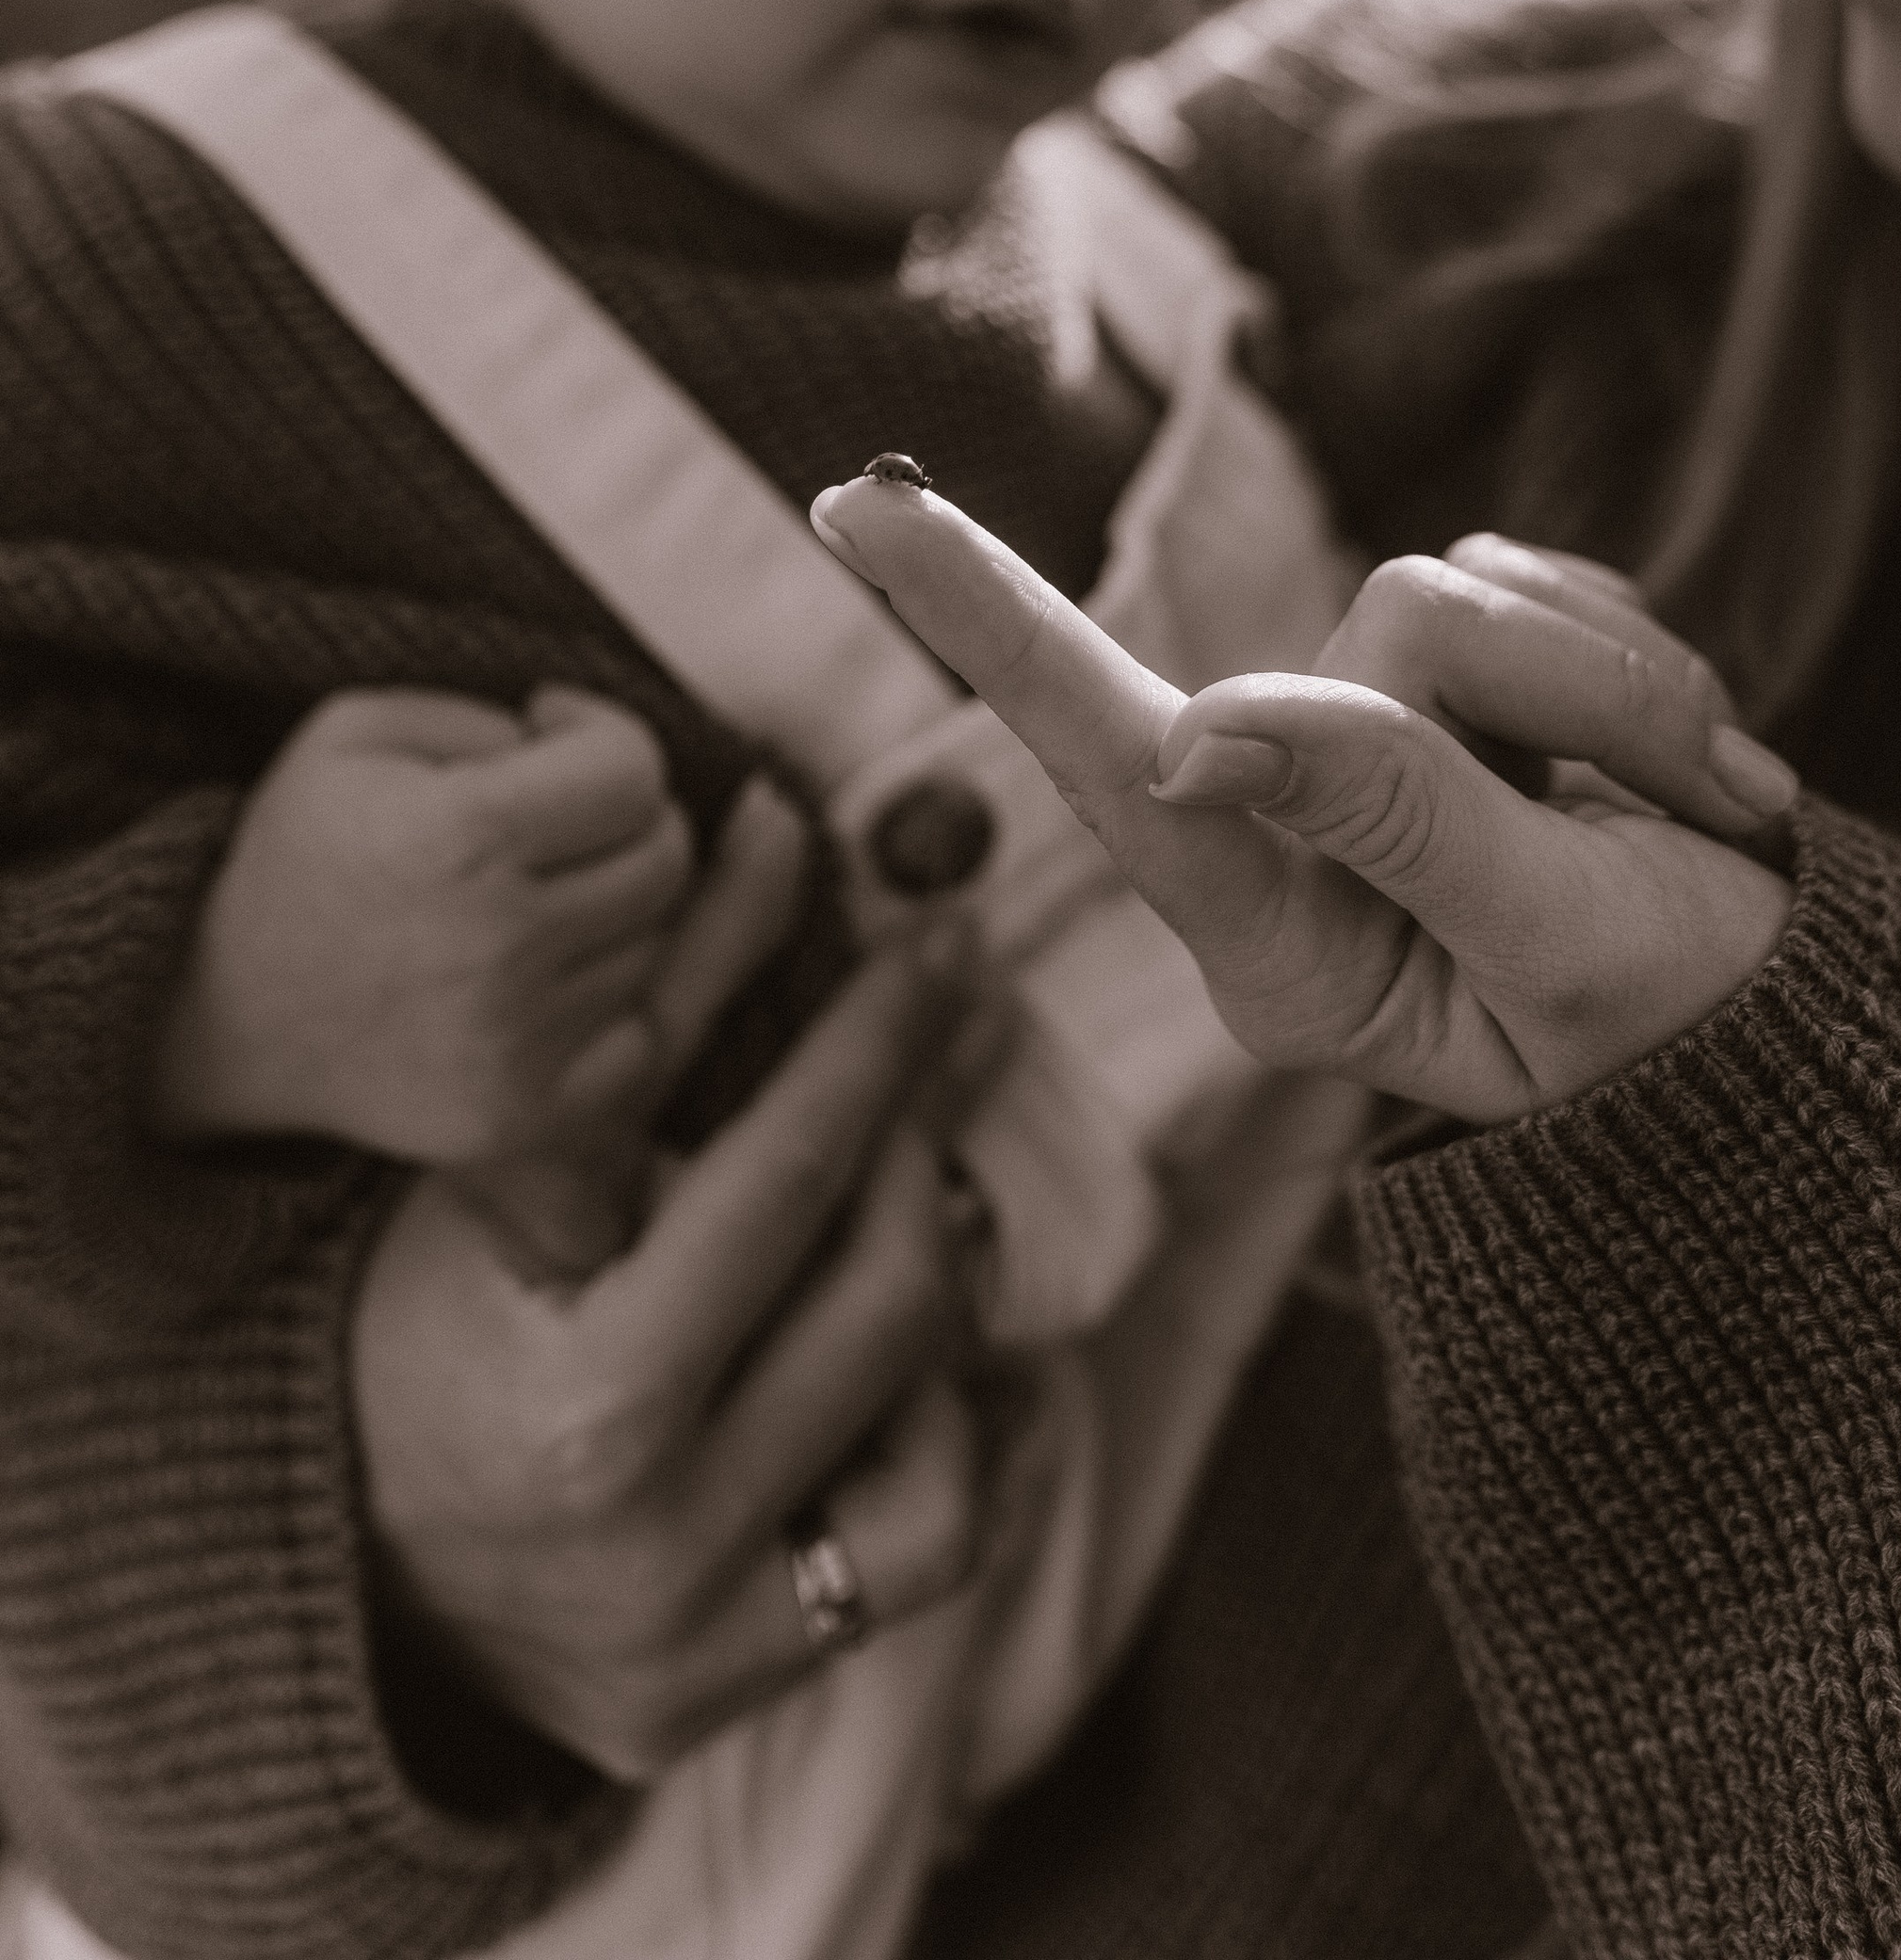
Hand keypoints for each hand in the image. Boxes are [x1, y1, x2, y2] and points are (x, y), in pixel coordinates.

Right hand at [151, 685, 695, 1167]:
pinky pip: (640, 1036)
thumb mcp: (354, 732)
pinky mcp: (520, 1116)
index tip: (555, 734)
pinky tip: (539, 975)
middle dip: (625, 819)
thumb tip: (574, 748)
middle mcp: (498, 946)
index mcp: (461, 837)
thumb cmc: (303, 853)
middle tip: (557, 817)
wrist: (226, 1017)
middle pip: (664, 857)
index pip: (632, 770)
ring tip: (527, 899)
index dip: (607, 734)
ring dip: (613, 910)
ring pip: (653, 942)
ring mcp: (514, 1044)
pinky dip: (608, 1000)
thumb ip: (481, 716)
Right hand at [353, 909, 992, 1782]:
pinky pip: (925, 1548)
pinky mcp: (731, 1685)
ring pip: (931, 1422)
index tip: (937, 947)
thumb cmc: (415, 1323)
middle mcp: (655, 1533)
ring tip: (917, 1194)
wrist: (327, 1559)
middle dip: (932, 1133)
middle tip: (951, 1027)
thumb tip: (780, 830)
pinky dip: (957, 1440)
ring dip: (944, 1286)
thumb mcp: (508, 1168)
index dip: (879, 1044)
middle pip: (886, 1293)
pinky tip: (938, 1358)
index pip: (788, 1184)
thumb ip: (655, 1009)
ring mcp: (704, 1627)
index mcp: (583, 1398)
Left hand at [810, 480, 1796, 1124]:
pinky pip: (1538, 573)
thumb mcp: (1564, 950)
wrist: (1800, 1033)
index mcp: (1282, 940)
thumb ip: (1406, 821)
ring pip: (1469, 585)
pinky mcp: (1462, 680)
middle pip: (1390, 630)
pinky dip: (1634, 659)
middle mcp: (1298, 828)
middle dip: (1563, 691)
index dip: (978, 613)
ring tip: (1687, 810)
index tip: (848, 501)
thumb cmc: (1684, 1037)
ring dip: (1618, 685)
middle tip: (1681, 814)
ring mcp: (1381, 746)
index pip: (1110, 751)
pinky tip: (1678, 768)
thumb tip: (1201, 720)